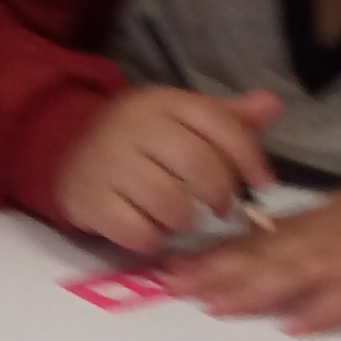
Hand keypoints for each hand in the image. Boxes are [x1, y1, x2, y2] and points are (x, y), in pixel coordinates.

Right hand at [55, 87, 284, 251]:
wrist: (67, 149)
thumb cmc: (141, 139)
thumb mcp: (182, 120)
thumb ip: (228, 119)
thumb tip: (273, 105)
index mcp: (164, 102)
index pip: (219, 124)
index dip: (249, 158)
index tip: (264, 184)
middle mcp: (135, 127)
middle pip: (198, 165)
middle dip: (219, 194)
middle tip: (219, 207)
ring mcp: (109, 163)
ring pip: (170, 203)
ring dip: (184, 220)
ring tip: (179, 216)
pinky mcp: (89, 200)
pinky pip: (137, 232)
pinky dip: (152, 239)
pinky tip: (150, 230)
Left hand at [165, 188, 340, 334]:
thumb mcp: (327, 215)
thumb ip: (286, 234)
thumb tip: (243, 247)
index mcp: (301, 228)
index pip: (244, 244)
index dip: (207, 257)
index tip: (171, 269)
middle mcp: (312, 246)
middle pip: (255, 262)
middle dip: (213, 275)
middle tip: (176, 287)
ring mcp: (339, 268)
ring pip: (288, 281)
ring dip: (251, 293)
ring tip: (215, 305)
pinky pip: (340, 304)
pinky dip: (317, 314)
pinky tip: (292, 326)